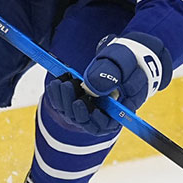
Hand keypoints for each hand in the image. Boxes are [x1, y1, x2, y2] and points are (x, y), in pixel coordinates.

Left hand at [44, 33, 172, 134]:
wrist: (122, 57)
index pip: (108, 125)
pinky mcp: (78, 101)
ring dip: (64, 101)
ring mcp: (89, 108)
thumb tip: (92, 87)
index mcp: (121, 109)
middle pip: (87, 122)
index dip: (99, 121)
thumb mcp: (123, 63)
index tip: (93, 111)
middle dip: (76, 108)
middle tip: (69, 87)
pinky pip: (64, 105)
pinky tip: (55, 82)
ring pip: (73, 115)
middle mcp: (104, 114)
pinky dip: (57, 96)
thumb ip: (111, 74)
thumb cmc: (128, 61)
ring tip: (61, 82)